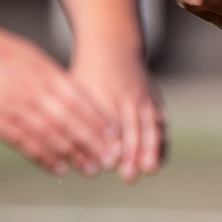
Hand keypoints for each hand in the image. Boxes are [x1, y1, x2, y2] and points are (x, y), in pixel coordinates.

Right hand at [0, 21, 118, 174]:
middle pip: (70, 122)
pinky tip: (60, 169)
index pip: (80, 102)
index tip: (116, 137)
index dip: (99, 122)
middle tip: (111, 160)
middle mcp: (35, 93)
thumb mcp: (36, 58)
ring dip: (73, 154)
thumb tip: (80, 98)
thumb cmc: (2, 51)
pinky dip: (44, 158)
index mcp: (47, 75)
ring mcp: (16, 108)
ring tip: (91, 169)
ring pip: (50, 136)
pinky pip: (25, 143)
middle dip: (93, 143)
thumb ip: (56, 79)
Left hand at [71, 44, 166, 183]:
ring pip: (149, 124)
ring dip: (150, 148)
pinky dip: (160, 142)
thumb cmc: (85, 73)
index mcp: (102, 91)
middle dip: (130, 152)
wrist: (113, 46)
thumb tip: (61, 150)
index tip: (107, 165)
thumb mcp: (73, 88)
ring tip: (149, 169)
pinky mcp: (153, 99)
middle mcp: (125, 94)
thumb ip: (71, 117)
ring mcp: (142, 96)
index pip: (107, 121)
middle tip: (127, 176)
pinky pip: (160, 122)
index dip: (109, 144)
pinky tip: (157, 162)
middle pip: (131, 125)